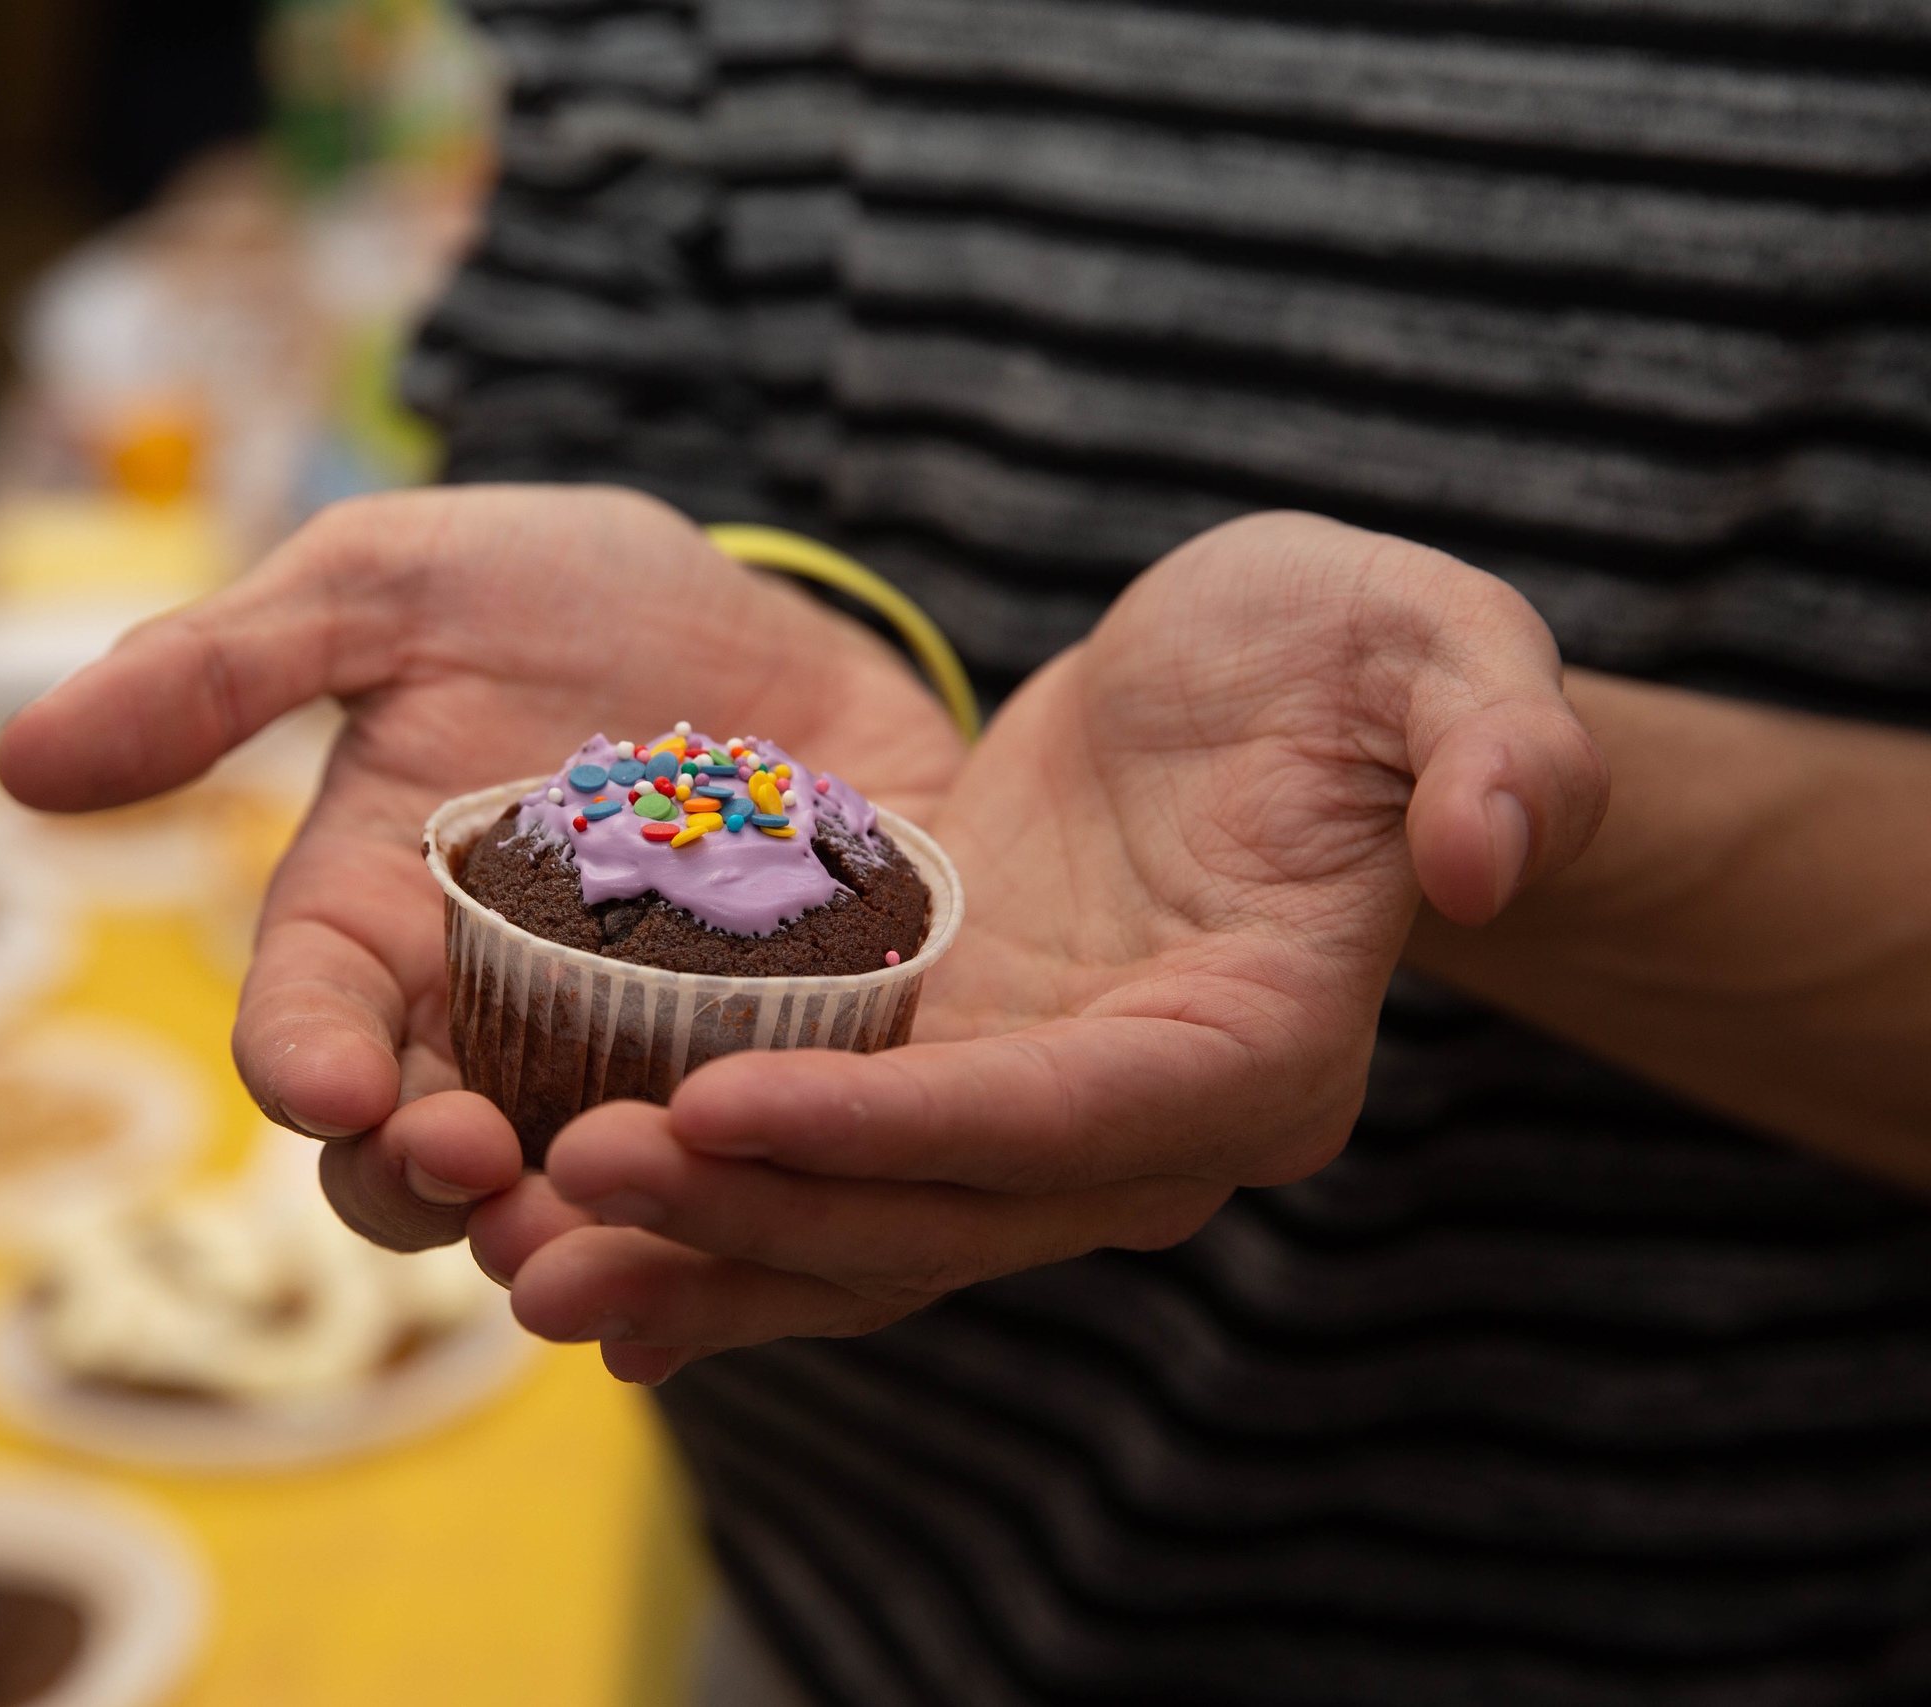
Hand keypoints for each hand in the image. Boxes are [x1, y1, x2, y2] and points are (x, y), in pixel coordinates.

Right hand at [0, 485, 963, 1246]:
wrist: (784, 626)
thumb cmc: (567, 595)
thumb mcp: (396, 587)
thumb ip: (227, 666)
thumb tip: (18, 761)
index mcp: (370, 924)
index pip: (302, 1029)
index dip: (301, 1064)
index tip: (329, 1081)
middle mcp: (479, 1027)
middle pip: (408, 1166)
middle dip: (420, 1184)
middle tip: (469, 1161)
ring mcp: (621, 1072)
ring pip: (559, 1209)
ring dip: (563, 1237)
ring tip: (595, 1216)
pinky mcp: (764, 1087)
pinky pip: (726, 1195)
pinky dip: (722, 1230)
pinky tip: (740, 1236)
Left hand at [476, 511, 1610, 1382]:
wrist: (1259, 693)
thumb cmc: (1350, 659)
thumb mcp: (1437, 643)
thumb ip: (1499, 743)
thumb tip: (1495, 852)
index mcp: (1254, 1047)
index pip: (1062, 1124)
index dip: (892, 1133)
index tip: (711, 1106)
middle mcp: (1136, 1126)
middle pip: (929, 1215)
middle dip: (744, 1219)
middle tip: (554, 1211)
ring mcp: (1028, 1116)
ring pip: (856, 1229)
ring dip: (697, 1255)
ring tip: (524, 1259)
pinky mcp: (944, 1076)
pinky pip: (821, 1176)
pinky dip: (710, 1216)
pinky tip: (567, 1242)